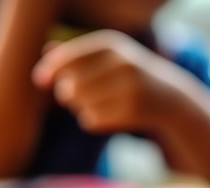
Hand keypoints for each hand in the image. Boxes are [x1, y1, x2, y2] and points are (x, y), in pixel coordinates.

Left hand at [32, 30, 180, 132]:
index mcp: (111, 45)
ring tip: (94, 103)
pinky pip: (92, 121)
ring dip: (80, 108)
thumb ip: (73, 54)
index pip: (67, 58)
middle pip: (70, 86)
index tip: (41, 80)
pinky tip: (106, 115)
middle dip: (67, 94)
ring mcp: (131, 88)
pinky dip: (92, 121)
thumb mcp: (105, 57)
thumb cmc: (127, 74)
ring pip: (80, 105)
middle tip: (74, 95)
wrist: (168, 96)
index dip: (49, 70)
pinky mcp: (134, 112)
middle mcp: (122, 63)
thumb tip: (43, 61)